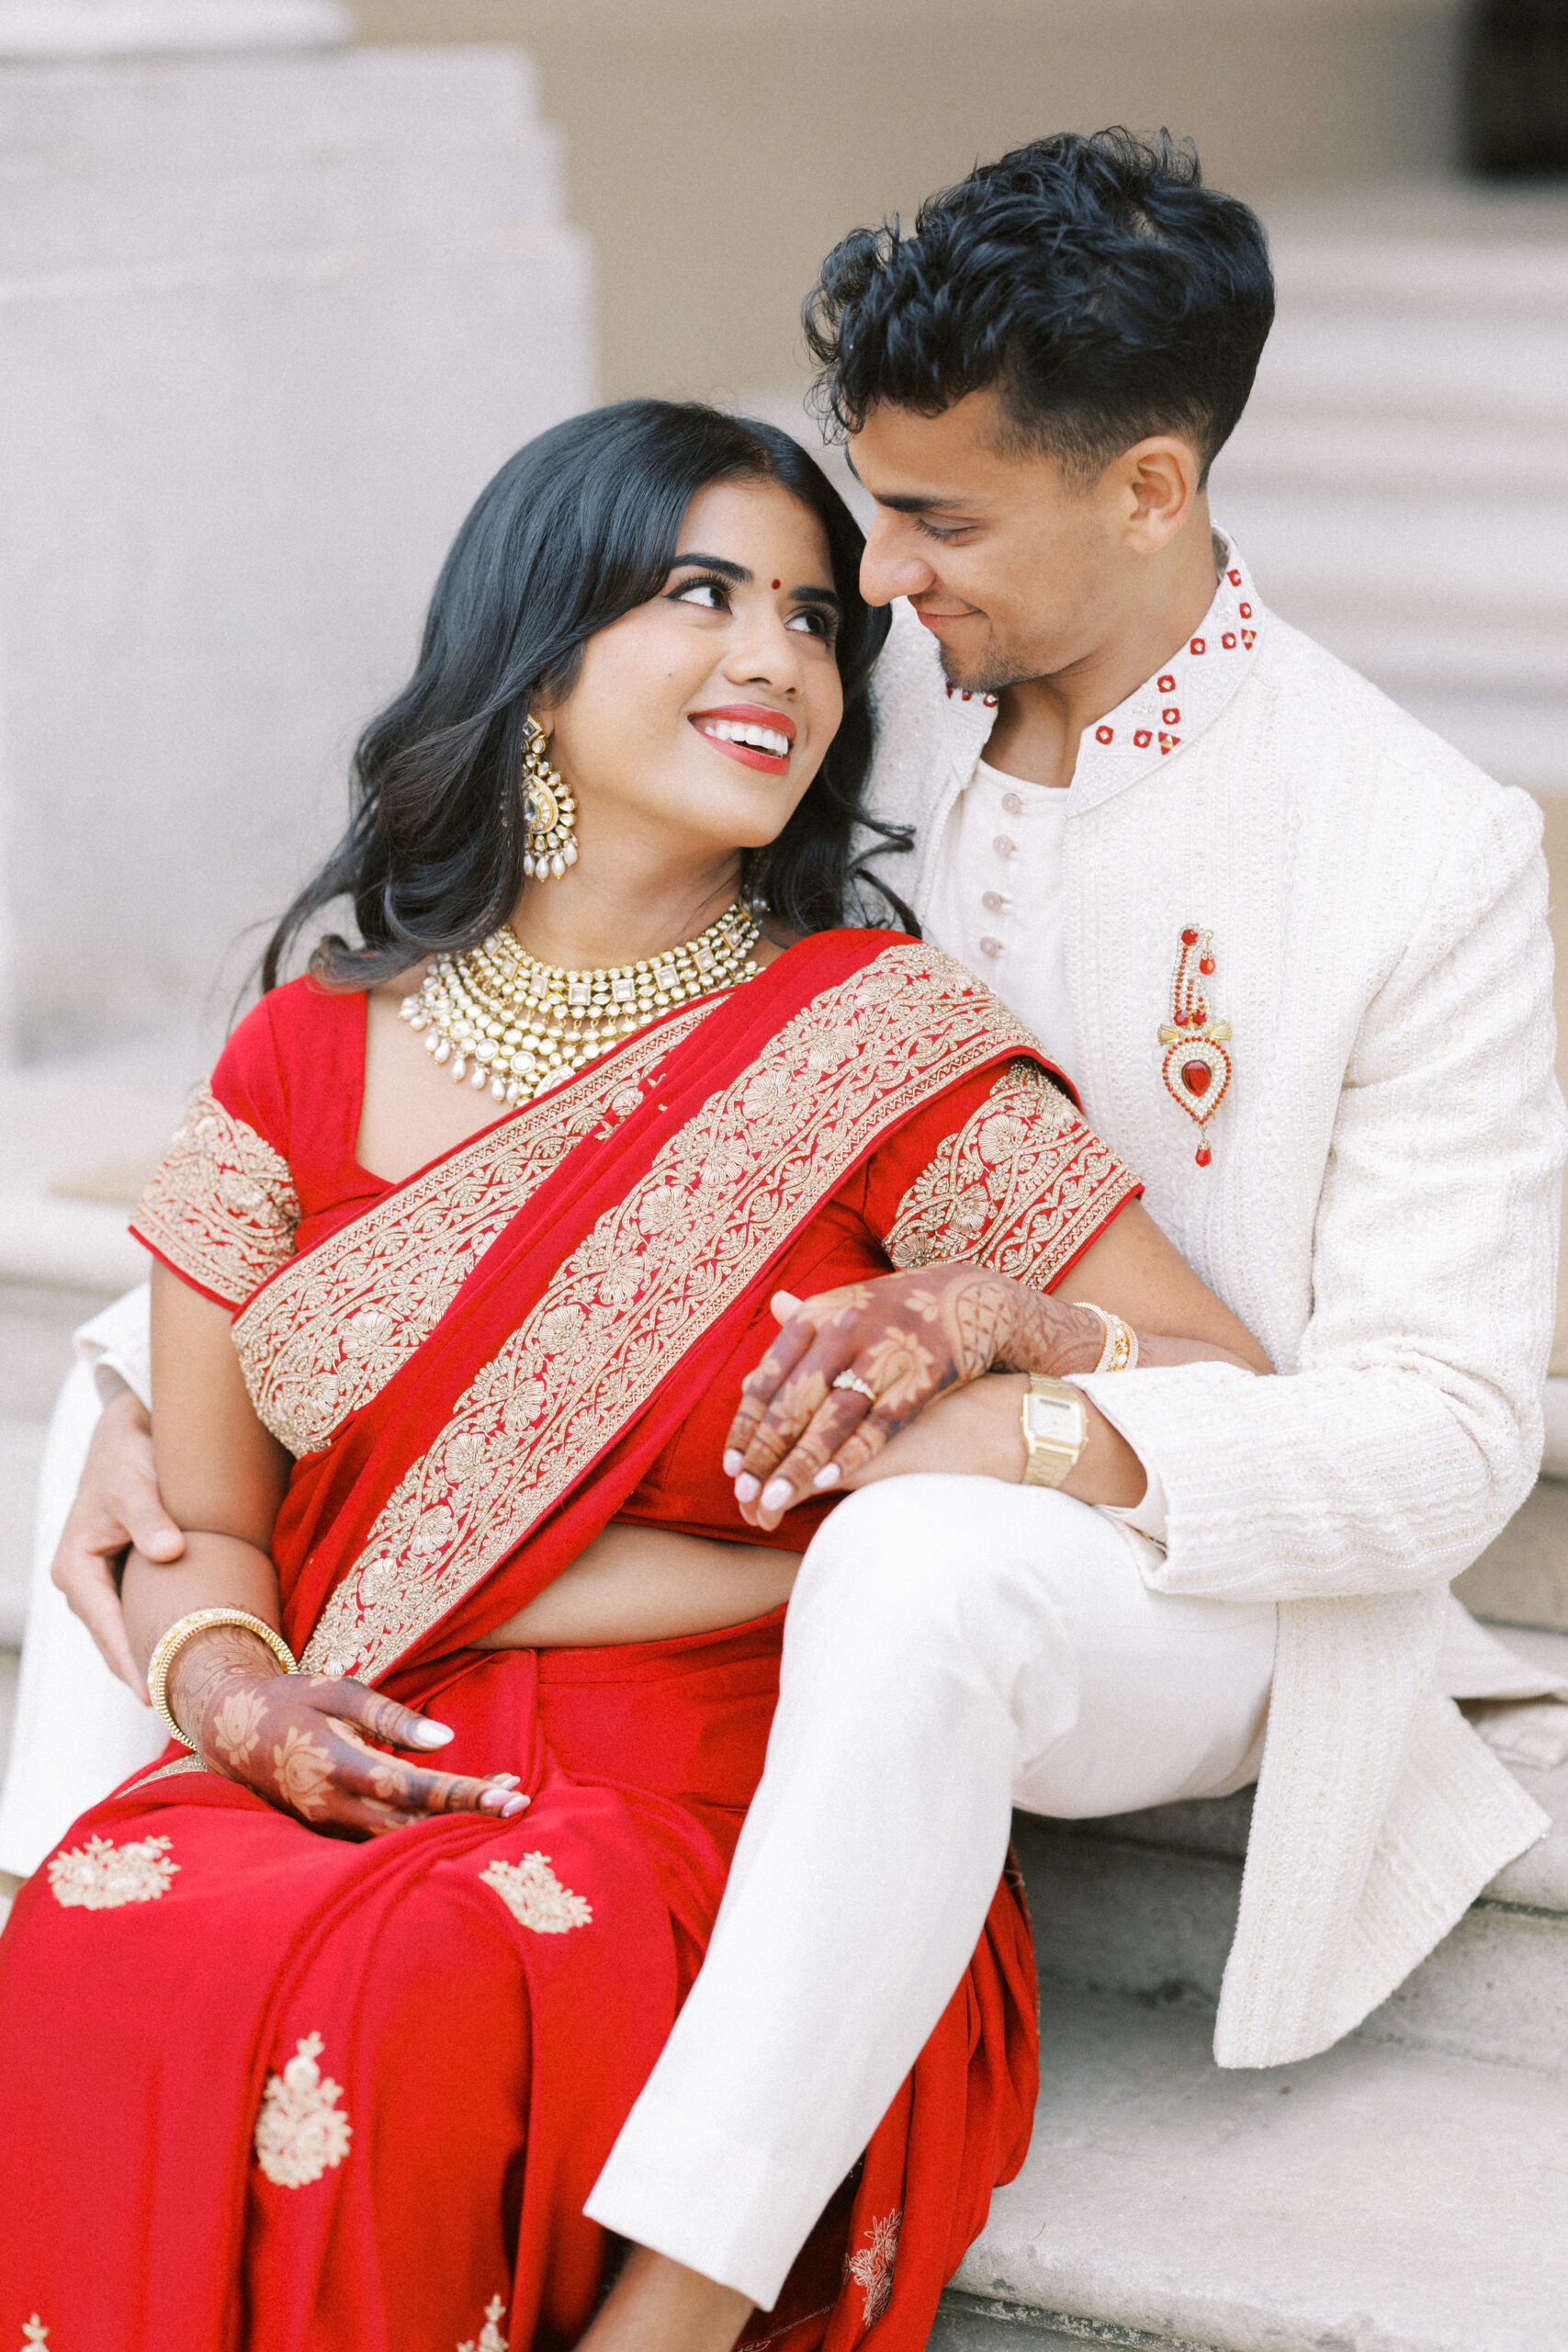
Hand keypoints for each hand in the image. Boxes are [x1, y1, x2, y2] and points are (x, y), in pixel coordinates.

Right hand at [52, 1383, 183, 1700]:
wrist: (127, 1436)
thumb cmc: (127, 1458)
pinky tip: (192, 1653)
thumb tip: (168, 1552)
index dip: (131, 1661)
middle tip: (180, 1707)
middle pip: (116, 1640)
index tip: (154, 1694)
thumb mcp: (135, 1483)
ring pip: (130, 1632)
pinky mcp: (127, 1578)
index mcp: (75, 1569)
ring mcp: (105, 1584)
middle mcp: (85, 1584)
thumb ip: (149, 1516)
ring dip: (155, 1657)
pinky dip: (163, 1633)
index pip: (106, 1628)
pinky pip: (142, 1615)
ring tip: (188, 1693)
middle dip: (144, 1673)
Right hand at [167, 1625, 529, 1838]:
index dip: (461, 1795)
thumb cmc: (292, 1702)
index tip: (509, 1795)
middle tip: (521, 1802)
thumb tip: (444, 1739)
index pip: (410, 1788)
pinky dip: (423, 1823)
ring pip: (399, 1836)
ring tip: (503, 1795)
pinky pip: (383, 1835)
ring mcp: (328, 1825)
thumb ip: (390, 1716)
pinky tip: (461, 1805)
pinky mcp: (329, 1831)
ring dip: (450, 1821)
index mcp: (335, 1765)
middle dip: (467, 1817)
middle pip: (411, 1824)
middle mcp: (332, 1805)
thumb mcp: (338, 1692)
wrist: (231, 1732)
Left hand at [723, 1267, 1102, 1528]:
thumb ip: (806, 1319)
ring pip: (832, 1417)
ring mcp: (884, 1352)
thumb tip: (768, 1312)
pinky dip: (850, 1453)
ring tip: (773, 1499)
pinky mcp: (920, 1376)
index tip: (731, 1465)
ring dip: (800, 1463)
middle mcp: (845, 1329)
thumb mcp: (847, 1305)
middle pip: (795, 1401)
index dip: (748, 1425)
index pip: (770, 1378)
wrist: (973, 1298)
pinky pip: (878, 1424)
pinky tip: (824, 1484)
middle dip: (766, 1452)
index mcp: (819, 1315)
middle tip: (743, 1493)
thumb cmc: (899, 1310)